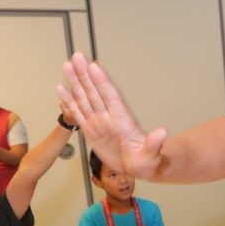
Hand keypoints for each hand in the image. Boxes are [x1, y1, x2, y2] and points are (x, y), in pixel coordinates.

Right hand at [57, 52, 167, 179]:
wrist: (139, 168)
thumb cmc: (147, 162)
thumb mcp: (152, 155)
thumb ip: (154, 144)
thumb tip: (163, 133)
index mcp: (123, 120)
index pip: (111, 96)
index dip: (102, 81)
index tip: (94, 66)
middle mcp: (109, 117)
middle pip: (95, 91)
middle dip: (85, 74)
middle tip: (76, 56)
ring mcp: (99, 122)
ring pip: (84, 98)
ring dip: (75, 82)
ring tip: (67, 66)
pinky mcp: (90, 131)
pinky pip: (78, 113)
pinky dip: (69, 101)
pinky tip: (61, 88)